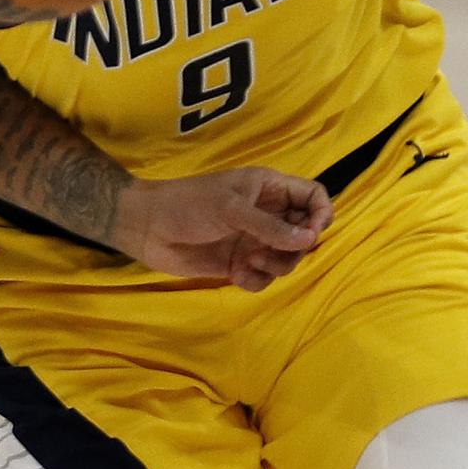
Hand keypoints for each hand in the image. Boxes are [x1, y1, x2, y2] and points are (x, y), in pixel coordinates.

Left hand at [112, 167, 332, 291]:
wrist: (147, 227)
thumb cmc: (188, 205)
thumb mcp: (231, 209)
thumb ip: (270, 226)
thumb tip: (309, 239)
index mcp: (268, 188)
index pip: (313, 196)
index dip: (320, 214)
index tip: (311, 234)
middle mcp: (266, 214)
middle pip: (305, 233)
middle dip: (296, 248)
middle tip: (272, 252)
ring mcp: (253, 240)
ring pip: (287, 259)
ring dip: (276, 265)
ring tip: (250, 261)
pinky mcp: (238, 263)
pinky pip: (263, 278)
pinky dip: (256, 280)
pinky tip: (236, 275)